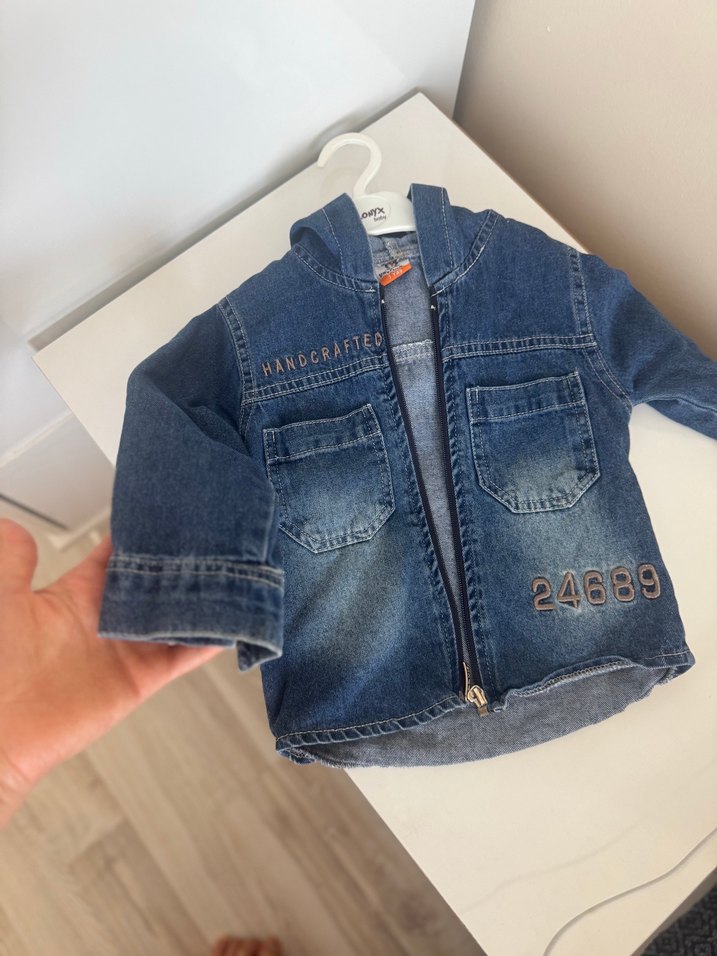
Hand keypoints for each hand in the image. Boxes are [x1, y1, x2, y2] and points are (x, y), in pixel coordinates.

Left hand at [0, 518, 222, 826]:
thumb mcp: (1, 598)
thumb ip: (12, 561)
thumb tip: (17, 529)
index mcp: (76, 593)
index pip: (119, 554)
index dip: (143, 532)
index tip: (169, 511)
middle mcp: (107, 618)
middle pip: (157, 581)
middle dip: (184, 559)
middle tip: (216, 534)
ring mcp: (128, 648)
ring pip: (178, 615)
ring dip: (204, 597)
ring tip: (237, 570)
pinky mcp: (142, 678)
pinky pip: (184, 655)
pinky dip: (211, 641)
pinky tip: (234, 621)